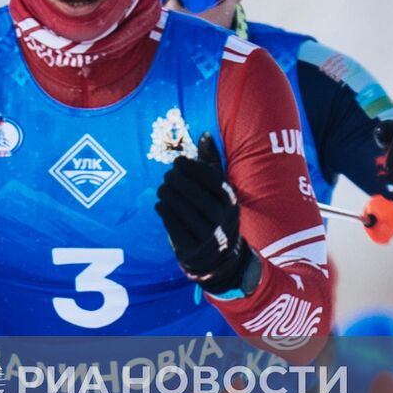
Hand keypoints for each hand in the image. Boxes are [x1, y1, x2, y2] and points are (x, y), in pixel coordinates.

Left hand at [155, 133, 253, 294]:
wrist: (220, 258)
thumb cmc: (215, 214)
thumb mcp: (220, 192)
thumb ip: (211, 164)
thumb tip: (204, 134)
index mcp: (230, 201)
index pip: (210, 178)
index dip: (191, 167)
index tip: (178, 161)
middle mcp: (222, 218)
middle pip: (192, 191)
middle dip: (175, 180)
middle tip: (167, 176)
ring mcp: (207, 235)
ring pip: (179, 206)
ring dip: (166, 193)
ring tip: (162, 189)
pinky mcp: (192, 247)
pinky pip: (171, 222)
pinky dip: (163, 210)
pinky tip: (161, 204)